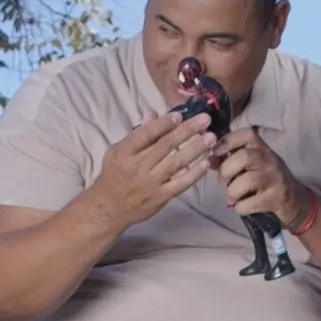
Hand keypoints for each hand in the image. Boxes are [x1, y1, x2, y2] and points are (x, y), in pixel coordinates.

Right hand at [91, 108, 217, 228]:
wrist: (109, 208)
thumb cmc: (114, 175)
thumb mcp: (118, 151)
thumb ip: (138, 134)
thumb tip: (152, 112)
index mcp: (125, 152)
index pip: (146, 134)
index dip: (164, 123)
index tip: (179, 115)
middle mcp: (138, 166)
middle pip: (166, 145)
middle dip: (187, 130)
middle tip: (205, 120)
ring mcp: (151, 182)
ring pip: (176, 162)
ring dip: (196, 149)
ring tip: (211, 138)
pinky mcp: (161, 197)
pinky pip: (181, 183)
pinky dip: (194, 173)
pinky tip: (206, 162)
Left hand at [213, 128, 309, 226]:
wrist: (294, 202)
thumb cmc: (266, 180)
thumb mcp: (251, 166)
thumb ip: (229, 161)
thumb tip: (208, 159)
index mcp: (262, 149)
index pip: (247, 134)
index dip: (228, 141)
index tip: (215, 152)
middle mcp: (270, 160)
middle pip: (244, 157)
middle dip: (226, 171)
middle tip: (223, 182)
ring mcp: (274, 179)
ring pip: (246, 181)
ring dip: (232, 192)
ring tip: (231, 198)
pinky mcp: (275, 199)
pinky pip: (250, 203)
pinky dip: (239, 208)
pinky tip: (241, 207)